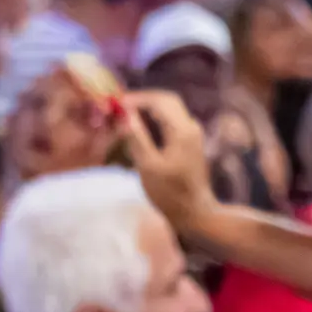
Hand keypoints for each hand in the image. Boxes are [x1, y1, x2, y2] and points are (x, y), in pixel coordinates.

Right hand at [121, 89, 216, 234]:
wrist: (195, 213)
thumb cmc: (170, 193)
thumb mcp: (148, 166)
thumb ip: (136, 137)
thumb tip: (123, 113)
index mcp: (182, 130)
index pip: (158, 101)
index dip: (136, 98)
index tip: (116, 104)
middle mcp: (190, 127)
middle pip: (166, 100)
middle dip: (143, 99)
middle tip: (120, 106)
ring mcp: (193, 134)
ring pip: (170, 108)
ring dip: (149, 107)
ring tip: (127, 115)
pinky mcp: (190, 142)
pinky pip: (172, 119)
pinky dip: (155, 117)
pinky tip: (141, 127)